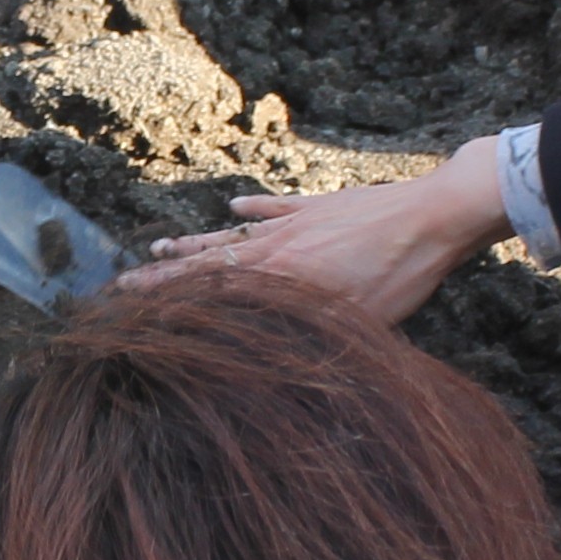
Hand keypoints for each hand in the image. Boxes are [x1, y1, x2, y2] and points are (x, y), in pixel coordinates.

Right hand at [128, 140, 508, 324]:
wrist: (434, 216)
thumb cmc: (401, 275)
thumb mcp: (355, 321)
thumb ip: (310, 331)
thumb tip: (272, 354)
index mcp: (281, 276)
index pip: (210, 287)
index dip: (167, 295)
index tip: (129, 299)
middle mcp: (278, 245)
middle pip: (209, 260)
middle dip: (165, 273)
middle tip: (126, 278)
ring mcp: (297, 221)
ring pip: (234, 234)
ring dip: (198, 242)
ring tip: (161, 245)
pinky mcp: (321, 205)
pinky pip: (276, 207)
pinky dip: (254, 209)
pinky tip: (235, 207)